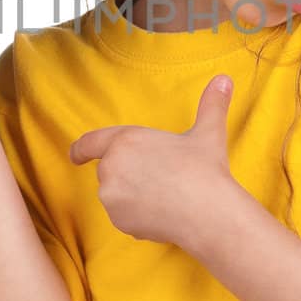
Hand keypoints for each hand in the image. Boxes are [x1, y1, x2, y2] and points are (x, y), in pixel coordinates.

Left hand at [68, 75, 236, 246]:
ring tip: (164, 194)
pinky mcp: (119, 221)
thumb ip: (212, 104)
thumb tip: (225, 79)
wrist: (207, 213)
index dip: (81, 150)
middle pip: (111, 170)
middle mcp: (111, 168)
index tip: (75, 156)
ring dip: (132, 194)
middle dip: (129, 173)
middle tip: (160, 177)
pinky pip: (124, 216)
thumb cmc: (204, 170)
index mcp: (125, 141)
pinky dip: (138, 215)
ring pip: (117, 194)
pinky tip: (162, 212)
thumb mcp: (208, 132)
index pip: (91, 143)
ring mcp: (112, 197)